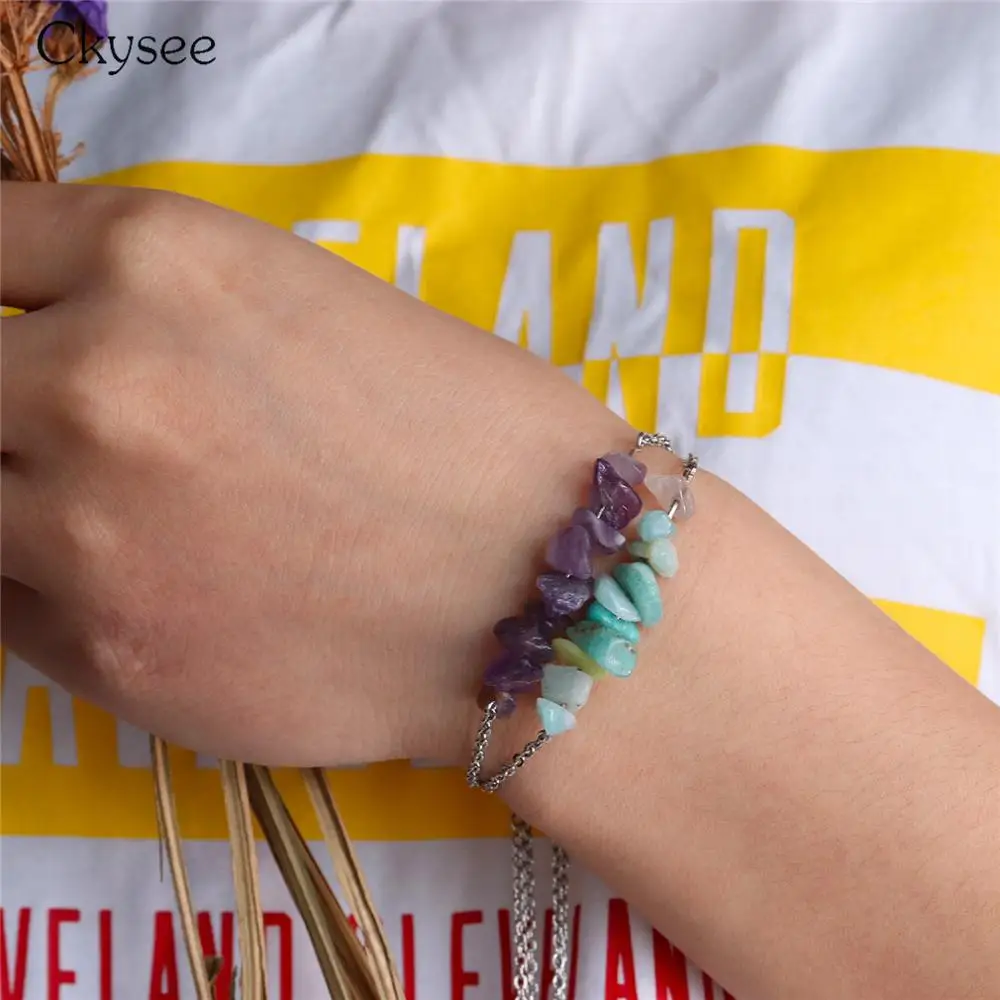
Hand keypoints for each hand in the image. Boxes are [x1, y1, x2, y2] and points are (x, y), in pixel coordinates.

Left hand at [1, 182, 630, 766]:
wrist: (547, 586)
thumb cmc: (472, 434)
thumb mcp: (314, 310)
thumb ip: (168, 313)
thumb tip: (71, 341)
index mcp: (165, 260)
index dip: (0, 290)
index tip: (20, 321)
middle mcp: (96, 382)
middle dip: (9, 401)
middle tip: (75, 433)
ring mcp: (84, 530)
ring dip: (20, 502)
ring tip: (123, 520)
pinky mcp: (106, 653)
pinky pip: (12, 605)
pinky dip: (54, 590)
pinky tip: (157, 588)